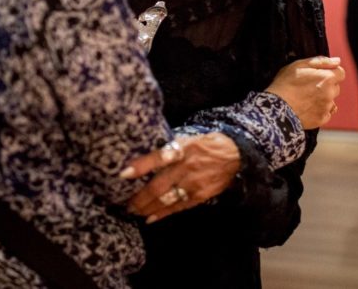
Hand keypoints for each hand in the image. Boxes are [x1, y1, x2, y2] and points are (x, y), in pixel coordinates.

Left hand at [120, 133, 239, 223]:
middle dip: (139, 197)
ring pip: (166, 199)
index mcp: (182, 149)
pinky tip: (150, 218)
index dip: (140, 166)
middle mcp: (186, 167)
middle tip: (125, 203)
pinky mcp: (200, 196)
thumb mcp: (188, 139)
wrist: (235, 155)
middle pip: (158, 185)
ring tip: (134, 211)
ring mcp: (193, 184)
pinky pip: (178, 207)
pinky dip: (163, 214)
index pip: (158, 157)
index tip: (123, 173)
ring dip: (147, 207)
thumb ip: (169, 148)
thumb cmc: (205, 145)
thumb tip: (143, 153)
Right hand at [265, 56, 344, 128]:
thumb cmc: (285, 85)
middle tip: (308, 87)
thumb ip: (321, 61)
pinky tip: (307, 108)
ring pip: (330, 100)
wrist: (276, 108)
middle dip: (326, 86)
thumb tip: (337, 61)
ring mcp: (327, 107)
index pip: (341, 73)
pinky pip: (326, 113)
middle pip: (335, 87)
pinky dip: (319, 111)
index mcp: (327, 78)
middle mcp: (330, 93)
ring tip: (305, 98)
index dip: (330, 72)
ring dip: (323, 99)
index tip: (319, 75)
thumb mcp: (299, 65)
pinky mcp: (322, 119)